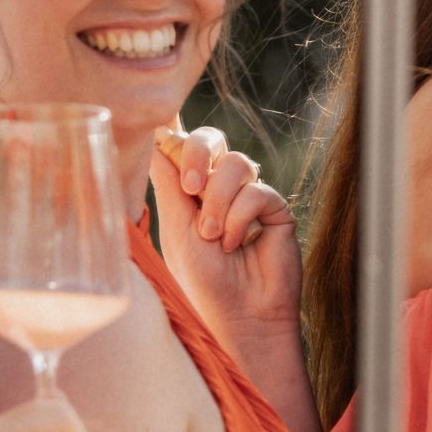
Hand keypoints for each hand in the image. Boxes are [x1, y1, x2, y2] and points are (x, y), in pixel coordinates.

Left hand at [148, 125, 300, 336]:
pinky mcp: (275, 209)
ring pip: (235, 163)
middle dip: (197, 152)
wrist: (239, 316)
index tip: (159, 115)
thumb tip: (155, 137)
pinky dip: (241, 217)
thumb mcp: (175, 229)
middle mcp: (219, 190)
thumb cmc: (202, 282)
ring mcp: (248, 197)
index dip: (173, 128)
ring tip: (214, 236)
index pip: (180, 148)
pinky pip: (257, 191)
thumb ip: (169, 183)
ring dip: (219, 201)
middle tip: (190, 186)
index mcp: (189, 193)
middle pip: (210, 140)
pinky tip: (238, 244)